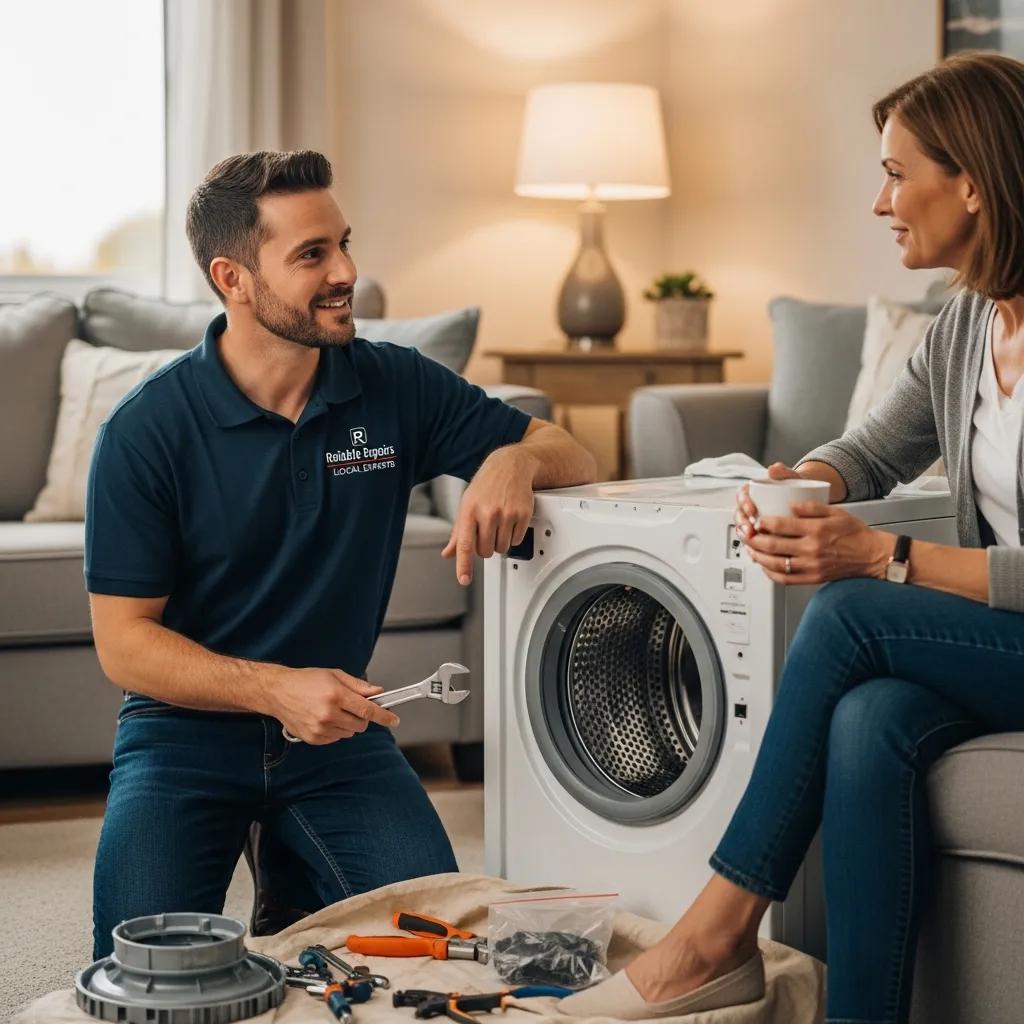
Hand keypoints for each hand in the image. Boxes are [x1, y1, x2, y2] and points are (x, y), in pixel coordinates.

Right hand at [268, 667, 399, 744]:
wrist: (278, 692)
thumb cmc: (306, 681)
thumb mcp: (335, 676)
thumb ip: (359, 686)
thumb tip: (378, 693)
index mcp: (336, 695)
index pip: (367, 710)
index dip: (384, 716)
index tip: (394, 720)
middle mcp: (328, 714)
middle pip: (361, 724)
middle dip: (361, 716)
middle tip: (351, 706)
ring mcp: (320, 728)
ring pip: (349, 733)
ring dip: (348, 724)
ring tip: (333, 710)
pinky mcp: (313, 738)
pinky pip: (336, 738)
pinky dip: (336, 730)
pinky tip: (324, 718)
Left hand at [441, 448, 535, 585]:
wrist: (509, 466)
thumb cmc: (486, 486)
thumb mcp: (467, 505)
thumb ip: (458, 533)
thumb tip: (448, 553)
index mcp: (469, 511)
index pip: (465, 544)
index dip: (464, 565)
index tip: (464, 580)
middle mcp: (487, 512)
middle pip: (486, 551)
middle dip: (486, 547)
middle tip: (487, 532)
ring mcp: (506, 514)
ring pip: (502, 548)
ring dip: (500, 542)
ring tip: (499, 524)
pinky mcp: (522, 514)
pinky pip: (517, 540)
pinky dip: (514, 536)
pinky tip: (510, 521)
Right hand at [734, 462, 801, 539]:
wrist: (807, 496)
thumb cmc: (796, 486)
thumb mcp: (791, 477)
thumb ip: (783, 471)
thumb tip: (774, 469)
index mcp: (753, 490)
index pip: (742, 495)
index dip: (744, 504)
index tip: (752, 510)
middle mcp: (751, 505)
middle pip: (740, 514)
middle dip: (742, 523)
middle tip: (751, 530)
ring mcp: (754, 518)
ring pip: (743, 527)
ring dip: (744, 535)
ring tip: (752, 540)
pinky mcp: (760, 530)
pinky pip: (751, 538)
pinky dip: (752, 545)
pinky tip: (755, 550)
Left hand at [743, 502, 894, 584]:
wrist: (872, 555)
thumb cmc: (855, 533)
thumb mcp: (835, 511)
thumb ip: (811, 507)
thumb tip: (790, 505)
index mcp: (816, 530)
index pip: (781, 526)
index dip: (763, 523)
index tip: (756, 520)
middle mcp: (812, 549)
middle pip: (773, 546)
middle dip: (754, 540)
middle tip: (746, 534)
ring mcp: (811, 566)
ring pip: (776, 564)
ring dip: (758, 557)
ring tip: (751, 550)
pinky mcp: (813, 578)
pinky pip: (786, 579)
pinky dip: (771, 573)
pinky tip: (765, 566)